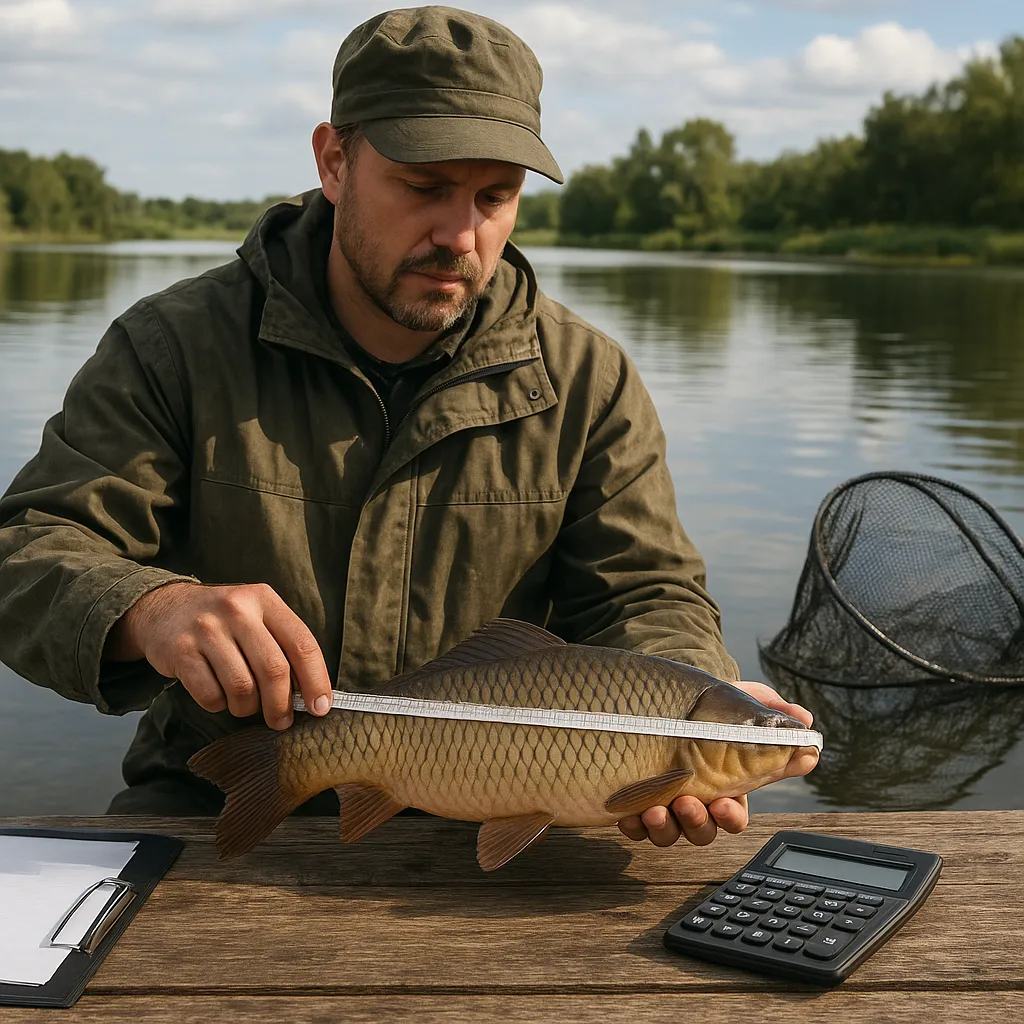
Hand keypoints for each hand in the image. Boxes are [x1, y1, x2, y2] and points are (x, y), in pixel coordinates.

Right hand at [104, 582, 332, 729]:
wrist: (162, 608)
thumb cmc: (223, 621)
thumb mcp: (256, 616)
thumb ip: (282, 645)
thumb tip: (311, 694)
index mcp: (264, 599)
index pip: (302, 643)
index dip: (316, 680)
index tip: (320, 707)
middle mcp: (237, 609)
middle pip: (274, 669)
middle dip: (281, 705)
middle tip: (281, 721)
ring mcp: (207, 629)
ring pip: (242, 687)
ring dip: (248, 707)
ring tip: (245, 704)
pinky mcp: (181, 651)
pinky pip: (210, 695)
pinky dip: (219, 704)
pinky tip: (219, 694)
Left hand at [617, 680, 813, 847]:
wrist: (667, 698)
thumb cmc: (710, 708)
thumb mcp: (742, 703)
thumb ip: (773, 713)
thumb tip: (805, 722)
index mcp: (726, 787)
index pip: (734, 817)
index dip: (731, 817)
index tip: (724, 805)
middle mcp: (697, 802)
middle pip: (701, 831)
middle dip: (695, 822)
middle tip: (686, 804)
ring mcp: (665, 805)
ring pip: (667, 833)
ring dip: (661, 827)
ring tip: (653, 808)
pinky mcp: (635, 802)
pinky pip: (634, 825)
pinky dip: (632, 823)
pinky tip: (627, 814)